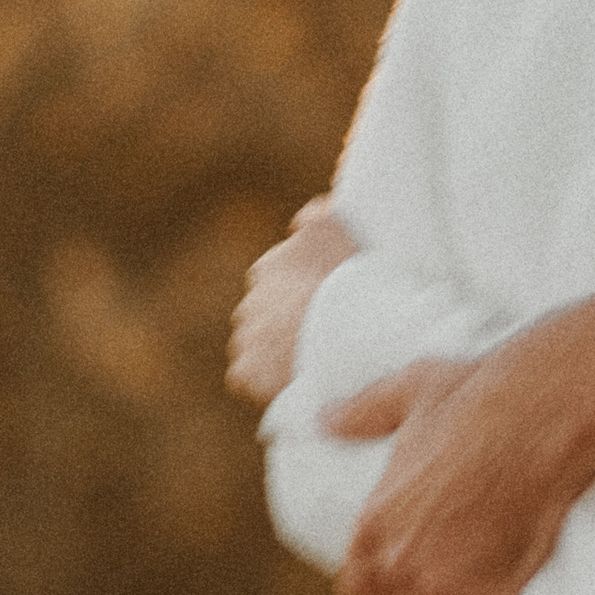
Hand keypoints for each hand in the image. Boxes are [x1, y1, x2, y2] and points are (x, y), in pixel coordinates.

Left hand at [228, 197, 360, 405]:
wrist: (344, 333)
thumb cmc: (349, 281)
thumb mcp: (339, 229)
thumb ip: (320, 212)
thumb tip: (305, 212)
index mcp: (272, 267)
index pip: (279, 277)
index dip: (303, 290)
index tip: (324, 301)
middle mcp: (250, 301)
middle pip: (267, 313)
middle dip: (287, 322)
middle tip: (322, 334)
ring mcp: (245, 338)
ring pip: (258, 345)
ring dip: (277, 352)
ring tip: (311, 362)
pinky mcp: (245, 372)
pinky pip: (253, 378)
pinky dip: (268, 382)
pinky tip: (295, 381)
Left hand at [327, 353, 578, 594]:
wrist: (542, 416)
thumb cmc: (477, 398)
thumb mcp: (409, 392)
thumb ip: (362, 414)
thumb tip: (323, 421)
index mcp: (374, 526)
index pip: (360, 589)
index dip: (386, 588)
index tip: (413, 580)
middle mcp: (401, 568)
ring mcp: (447, 592)